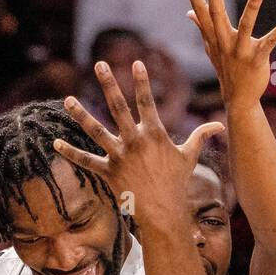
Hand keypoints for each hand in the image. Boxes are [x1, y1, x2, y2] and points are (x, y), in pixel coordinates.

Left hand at [55, 61, 222, 234]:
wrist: (164, 212)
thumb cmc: (177, 183)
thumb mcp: (189, 156)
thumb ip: (200, 136)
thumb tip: (219, 126)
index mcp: (154, 134)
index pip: (147, 102)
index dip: (142, 81)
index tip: (136, 62)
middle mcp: (134, 141)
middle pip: (118, 107)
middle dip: (109, 83)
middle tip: (100, 64)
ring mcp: (119, 156)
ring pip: (96, 131)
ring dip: (81, 115)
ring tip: (68, 100)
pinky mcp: (108, 172)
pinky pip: (86, 161)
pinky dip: (70, 153)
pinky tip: (56, 143)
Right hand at [183, 0, 275, 108]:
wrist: (238, 98)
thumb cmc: (226, 68)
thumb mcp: (211, 47)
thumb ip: (202, 27)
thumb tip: (189, 13)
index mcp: (214, 37)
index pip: (201, 12)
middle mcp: (224, 43)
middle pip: (217, 15)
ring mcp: (240, 51)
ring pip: (245, 27)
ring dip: (252, 8)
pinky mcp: (257, 58)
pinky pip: (270, 42)